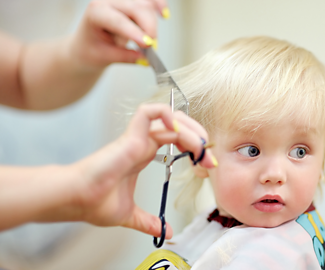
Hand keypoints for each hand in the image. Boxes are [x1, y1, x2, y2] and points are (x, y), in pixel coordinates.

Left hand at [69, 0, 168, 70]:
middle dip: (149, 28)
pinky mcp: (132, 2)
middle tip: (152, 48)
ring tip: (147, 42)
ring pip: (145, 5)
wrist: (87, 43)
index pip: (118, 20)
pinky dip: (159, 5)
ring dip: (151, 24)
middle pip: (136, 8)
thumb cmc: (91, 49)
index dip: (134, 32)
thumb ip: (125, 57)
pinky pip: (150, 1)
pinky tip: (164, 15)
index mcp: (96, 12)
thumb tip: (145, 59)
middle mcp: (109, 1)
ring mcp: (122, 0)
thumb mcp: (104, 57)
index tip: (148, 44)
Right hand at [70, 103, 215, 236]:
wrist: (76, 200)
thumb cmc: (94, 202)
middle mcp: (142, 143)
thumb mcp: (130, 215)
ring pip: (169, 118)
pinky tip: (178, 130)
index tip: (206, 164)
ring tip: (200, 148)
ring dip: (191, 129)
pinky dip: (166, 114)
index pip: (176, 139)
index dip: (194, 147)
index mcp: (143, 154)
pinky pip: (149, 112)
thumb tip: (164, 231)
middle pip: (177, 126)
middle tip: (209, 157)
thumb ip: (148, 221)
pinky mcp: (130, 137)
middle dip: (198, 137)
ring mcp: (137, 138)